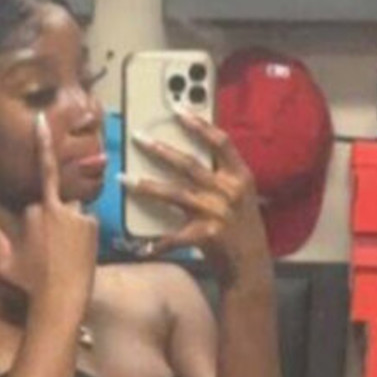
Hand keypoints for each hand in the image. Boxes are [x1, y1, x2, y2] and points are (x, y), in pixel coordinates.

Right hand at [0, 111, 97, 312]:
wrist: (60, 301)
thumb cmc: (30, 286)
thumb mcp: (5, 265)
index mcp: (35, 210)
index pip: (40, 172)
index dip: (41, 142)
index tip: (42, 119)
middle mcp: (57, 207)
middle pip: (56, 202)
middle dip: (54, 219)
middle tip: (51, 251)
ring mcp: (78, 216)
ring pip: (73, 214)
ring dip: (70, 228)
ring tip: (63, 257)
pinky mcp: (92, 227)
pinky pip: (86, 225)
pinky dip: (83, 236)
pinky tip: (77, 257)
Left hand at [123, 110, 270, 283]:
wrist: (252, 268)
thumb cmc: (241, 230)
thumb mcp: (239, 197)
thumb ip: (219, 176)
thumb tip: (184, 156)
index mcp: (240, 177)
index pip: (220, 142)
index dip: (199, 124)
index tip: (177, 109)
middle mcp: (230, 191)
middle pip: (189, 164)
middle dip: (160, 150)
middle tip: (137, 137)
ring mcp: (218, 213)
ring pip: (176, 194)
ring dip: (148, 186)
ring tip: (125, 179)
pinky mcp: (207, 236)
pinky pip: (175, 237)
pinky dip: (158, 243)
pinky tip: (142, 247)